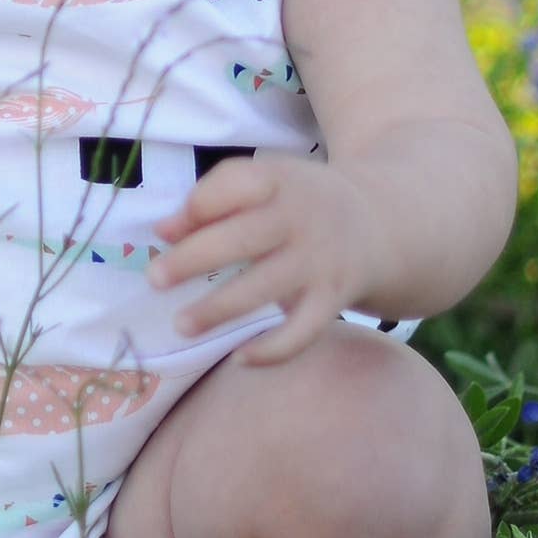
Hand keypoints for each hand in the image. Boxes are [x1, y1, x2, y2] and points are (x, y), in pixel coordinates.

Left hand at [146, 153, 389, 365]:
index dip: (199, 204)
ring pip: (265, 288)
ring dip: (219, 309)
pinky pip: (303, 331)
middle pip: (243, 238)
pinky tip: (240, 357)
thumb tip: (162, 230)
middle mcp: (301, 219)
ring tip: (181, 325)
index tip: (166, 229)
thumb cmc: (299, 203)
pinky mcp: (333, 299)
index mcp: (280, 179)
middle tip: (154, 279)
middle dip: (194, 260)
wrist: (383, 223)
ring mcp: (319, 261)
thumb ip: (213, 200)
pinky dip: (273, 349)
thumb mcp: (266, 183)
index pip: (237, 183)